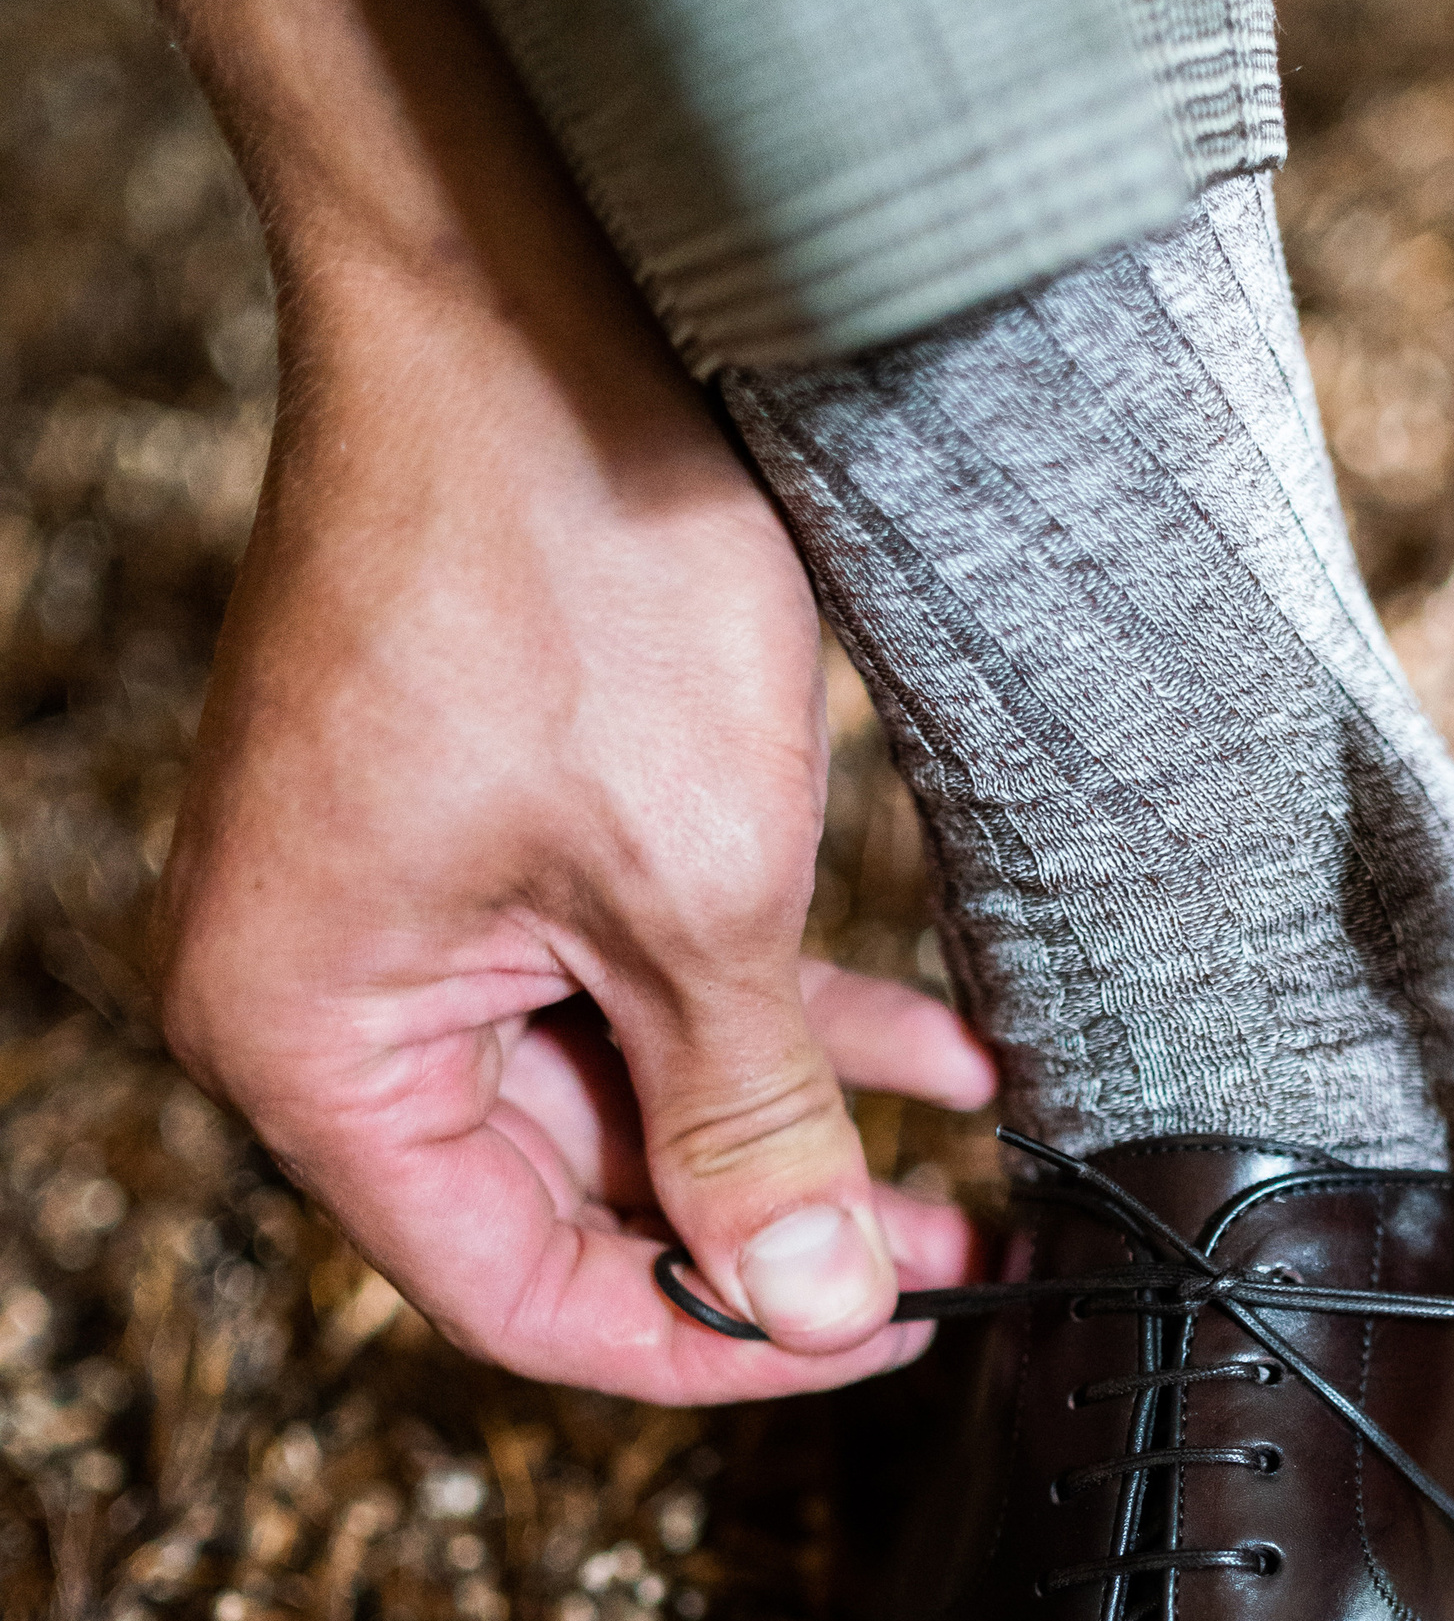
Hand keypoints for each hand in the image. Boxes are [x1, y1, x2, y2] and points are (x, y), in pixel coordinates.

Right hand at [154, 259, 994, 1403]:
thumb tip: (805, 1307)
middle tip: (958, 1252)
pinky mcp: (485, 824)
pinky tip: (939, 1043)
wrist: (531, 278)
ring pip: (625, 1079)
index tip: (873, 1336)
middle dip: (774, 1218)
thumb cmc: (572, 566)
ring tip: (977, 1160)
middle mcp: (324, 985)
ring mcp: (401, 898)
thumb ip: (751, 1125)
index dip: (703, 1342)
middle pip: (570, 1190)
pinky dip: (773, 1001)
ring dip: (800, 1111)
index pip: (508, 1288)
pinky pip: (629, 967)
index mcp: (307, 1037)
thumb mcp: (698, 898)